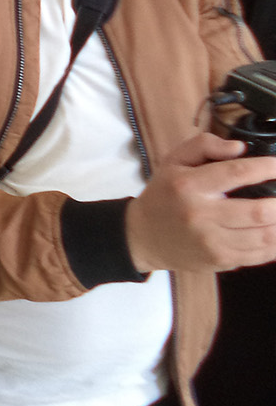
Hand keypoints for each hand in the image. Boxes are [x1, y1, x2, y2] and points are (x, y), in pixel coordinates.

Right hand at [125, 133, 275, 272]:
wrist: (142, 237)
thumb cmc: (163, 196)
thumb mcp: (173, 161)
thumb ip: (204, 145)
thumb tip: (239, 149)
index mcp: (188, 186)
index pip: (236, 173)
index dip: (266, 168)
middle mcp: (200, 215)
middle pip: (258, 212)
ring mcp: (211, 242)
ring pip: (265, 237)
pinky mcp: (220, 260)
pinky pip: (260, 255)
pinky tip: (275, 232)